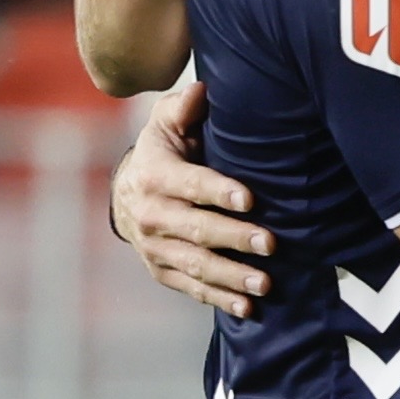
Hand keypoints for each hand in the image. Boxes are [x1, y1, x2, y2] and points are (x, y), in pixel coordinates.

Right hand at [113, 82, 276, 317]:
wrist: (127, 192)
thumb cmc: (164, 151)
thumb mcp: (166, 123)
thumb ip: (182, 108)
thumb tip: (201, 90)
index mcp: (155, 175)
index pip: (190, 184)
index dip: (219, 191)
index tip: (250, 199)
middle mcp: (151, 214)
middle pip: (197, 228)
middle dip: (234, 238)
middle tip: (271, 243)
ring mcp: (155, 246)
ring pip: (195, 263)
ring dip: (231, 275)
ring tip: (265, 283)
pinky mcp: (161, 269)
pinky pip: (191, 287)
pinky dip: (218, 299)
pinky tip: (247, 308)